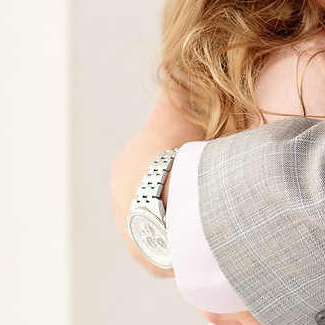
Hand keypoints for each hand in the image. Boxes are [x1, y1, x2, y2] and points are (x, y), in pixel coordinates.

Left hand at [108, 88, 204, 277]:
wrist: (175, 203)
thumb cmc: (174, 155)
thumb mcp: (174, 114)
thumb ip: (175, 92)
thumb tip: (176, 63)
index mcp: (123, 170)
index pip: (146, 165)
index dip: (172, 163)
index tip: (194, 165)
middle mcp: (119, 206)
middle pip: (149, 198)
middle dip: (172, 196)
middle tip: (202, 193)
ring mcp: (132, 236)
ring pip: (157, 227)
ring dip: (177, 224)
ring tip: (206, 220)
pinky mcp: (149, 260)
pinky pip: (169, 254)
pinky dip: (183, 248)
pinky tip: (202, 241)